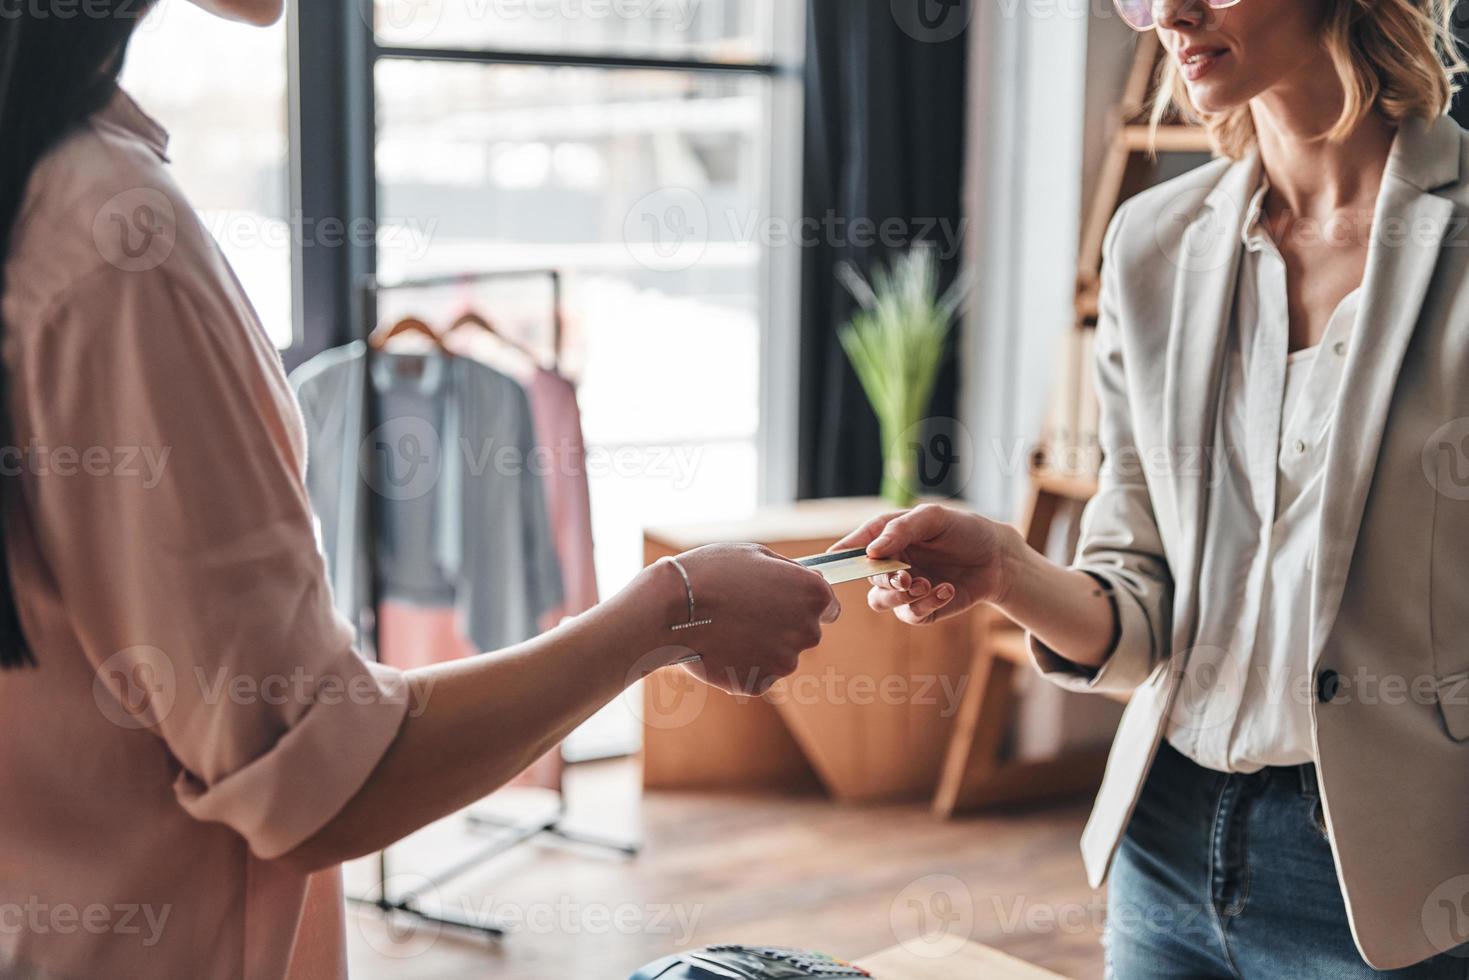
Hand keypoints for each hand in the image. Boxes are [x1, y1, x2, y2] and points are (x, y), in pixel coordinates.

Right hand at [656, 543, 839, 694]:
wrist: (672, 608)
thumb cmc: (712, 573)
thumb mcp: (757, 555)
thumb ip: (789, 573)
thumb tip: (806, 580)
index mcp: (813, 595)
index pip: (829, 607)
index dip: (806, 604)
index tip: (786, 602)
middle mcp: (808, 631)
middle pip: (805, 633)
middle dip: (783, 625)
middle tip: (747, 612)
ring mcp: (785, 661)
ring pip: (780, 654)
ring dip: (762, 645)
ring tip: (728, 627)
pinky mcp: (761, 683)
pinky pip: (757, 673)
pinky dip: (743, 664)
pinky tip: (721, 646)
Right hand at [831, 503, 1018, 624]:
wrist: (998, 558)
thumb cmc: (964, 530)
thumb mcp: (933, 518)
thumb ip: (900, 529)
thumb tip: (870, 551)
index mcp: (887, 538)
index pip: (856, 545)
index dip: (841, 553)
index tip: (831, 559)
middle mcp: (891, 564)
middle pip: (866, 577)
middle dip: (884, 578)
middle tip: (905, 577)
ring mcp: (905, 588)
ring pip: (879, 601)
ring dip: (899, 595)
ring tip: (926, 584)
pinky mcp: (922, 609)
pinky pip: (911, 614)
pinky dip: (928, 604)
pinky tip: (947, 589)